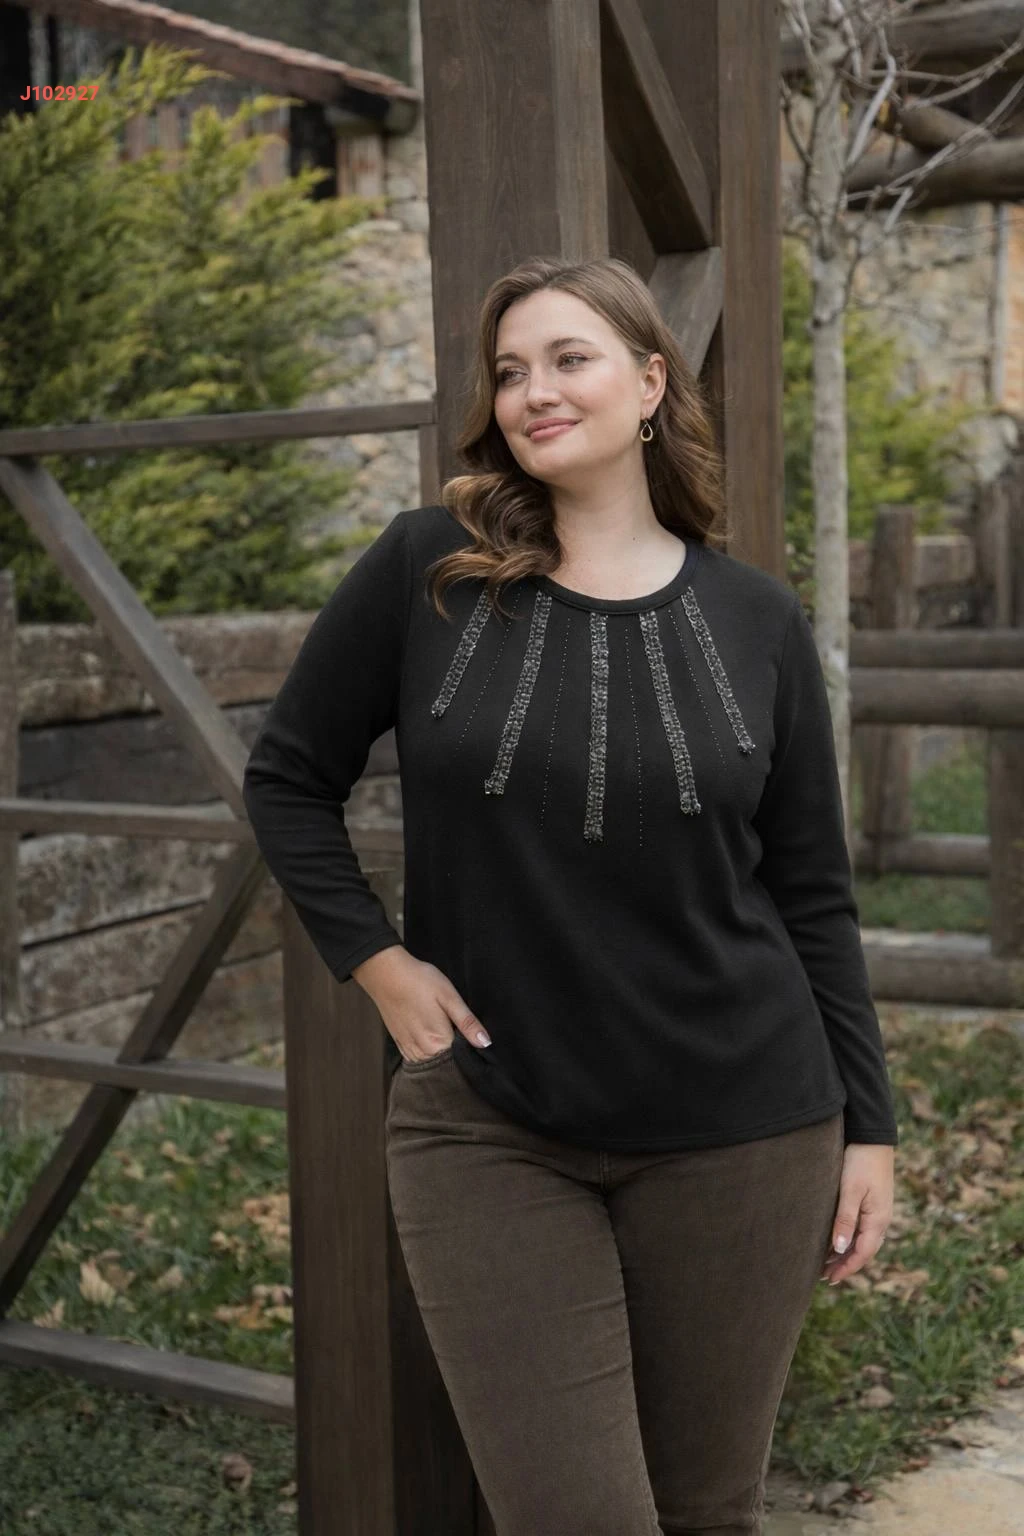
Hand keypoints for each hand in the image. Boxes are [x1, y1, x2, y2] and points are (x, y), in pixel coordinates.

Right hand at [352, 947, 491, 1062]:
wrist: (386, 973)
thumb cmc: (420, 981)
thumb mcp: (449, 997)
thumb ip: (467, 1023)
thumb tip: (485, 1043)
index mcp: (438, 1042)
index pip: (461, 1058)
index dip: (470, 1049)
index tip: (470, 1036)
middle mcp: (422, 1051)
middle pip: (446, 1062)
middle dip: (455, 1053)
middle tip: (454, 1027)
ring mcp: (409, 1048)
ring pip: (431, 1061)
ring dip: (439, 1053)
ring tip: (440, 1029)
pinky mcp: (400, 1043)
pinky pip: (417, 1057)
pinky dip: (426, 1051)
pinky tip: (428, 1034)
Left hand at [820, 1143, 894, 1286]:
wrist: (872, 1136)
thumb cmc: (860, 1161)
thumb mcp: (850, 1191)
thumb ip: (845, 1220)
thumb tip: (840, 1249)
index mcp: (878, 1220)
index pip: (862, 1254)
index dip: (845, 1269)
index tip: (828, 1279)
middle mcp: (881, 1220)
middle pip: (863, 1251)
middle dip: (845, 1265)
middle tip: (824, 1276)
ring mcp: (879, 1212)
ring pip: (863, 1241)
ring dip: (847, 1253)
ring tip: (827, 1263)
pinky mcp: (874, 1203)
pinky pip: (863, 1230)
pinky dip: (850, 1239)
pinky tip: (837, 1240)